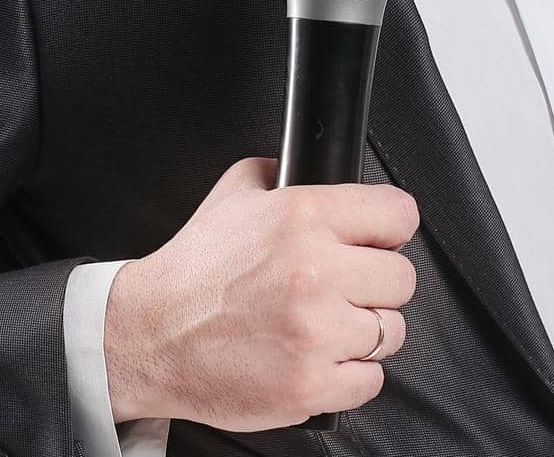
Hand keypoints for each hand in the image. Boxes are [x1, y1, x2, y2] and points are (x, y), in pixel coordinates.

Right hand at [103, 155, 417, 429]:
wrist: (151, 336)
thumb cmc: (194, 271)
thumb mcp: (233, 194)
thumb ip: (280, 173)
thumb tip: (314, 167)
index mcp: (302, 216)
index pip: (398, 214)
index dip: (389, 228)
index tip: (379, 239)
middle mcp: (315, 271)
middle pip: (402, 277)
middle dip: (376, 282)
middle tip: (344, 287)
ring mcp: (315, 333)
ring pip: (391, 332)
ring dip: (364, 331)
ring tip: (325, 325)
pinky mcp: (310, 386)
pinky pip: (370, 381)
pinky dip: (348, 374)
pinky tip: (316, 358)